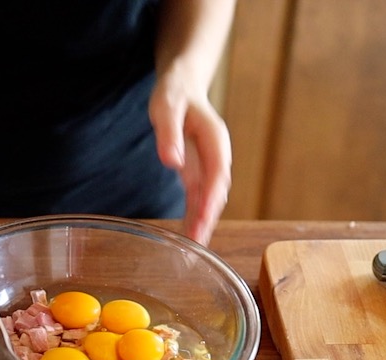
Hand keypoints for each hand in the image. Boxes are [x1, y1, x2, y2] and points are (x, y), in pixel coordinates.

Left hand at [149, 72, 231, 245]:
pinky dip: (195, 215)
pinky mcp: (198, 172)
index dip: (211, 197)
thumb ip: (169, 133)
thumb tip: (172, 161)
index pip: (217, 174)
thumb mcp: (167, 106)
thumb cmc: (175, 93)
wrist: (183, 85)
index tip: (204, 218)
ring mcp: (209, 166)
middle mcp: (217, 156)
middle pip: (217, 192)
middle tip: (197, 244)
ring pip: (209, 199)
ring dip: (203, 222)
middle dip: (208, 218)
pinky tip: (188, 234)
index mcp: (215, 140)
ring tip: (193, 248)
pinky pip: (199, 197)